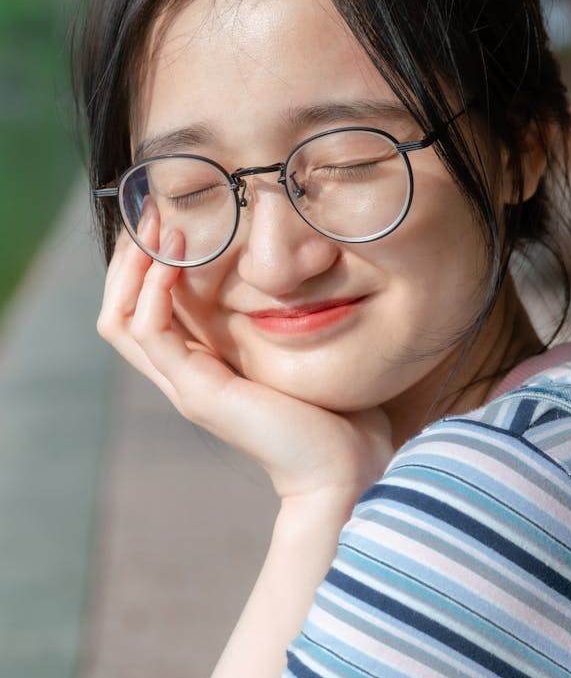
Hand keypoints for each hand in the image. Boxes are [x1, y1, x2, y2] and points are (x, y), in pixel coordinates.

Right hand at [97, 211, 393, 504]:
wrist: (345, 468)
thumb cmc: (337, 412)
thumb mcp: (303, 350)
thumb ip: (286, 316)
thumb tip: (306, 266)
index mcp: (202, 365)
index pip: (142, 309)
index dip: (144, 263)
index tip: (166, 216)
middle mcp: (183, 374)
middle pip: (118, 310)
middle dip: (129, 256)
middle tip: (150, 209)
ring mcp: (184, 385)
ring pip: (120, 319)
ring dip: (135, 267)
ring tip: (160, 226)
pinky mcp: (197, 392)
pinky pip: (149, 333)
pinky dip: (154, 291)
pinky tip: (175, 258)